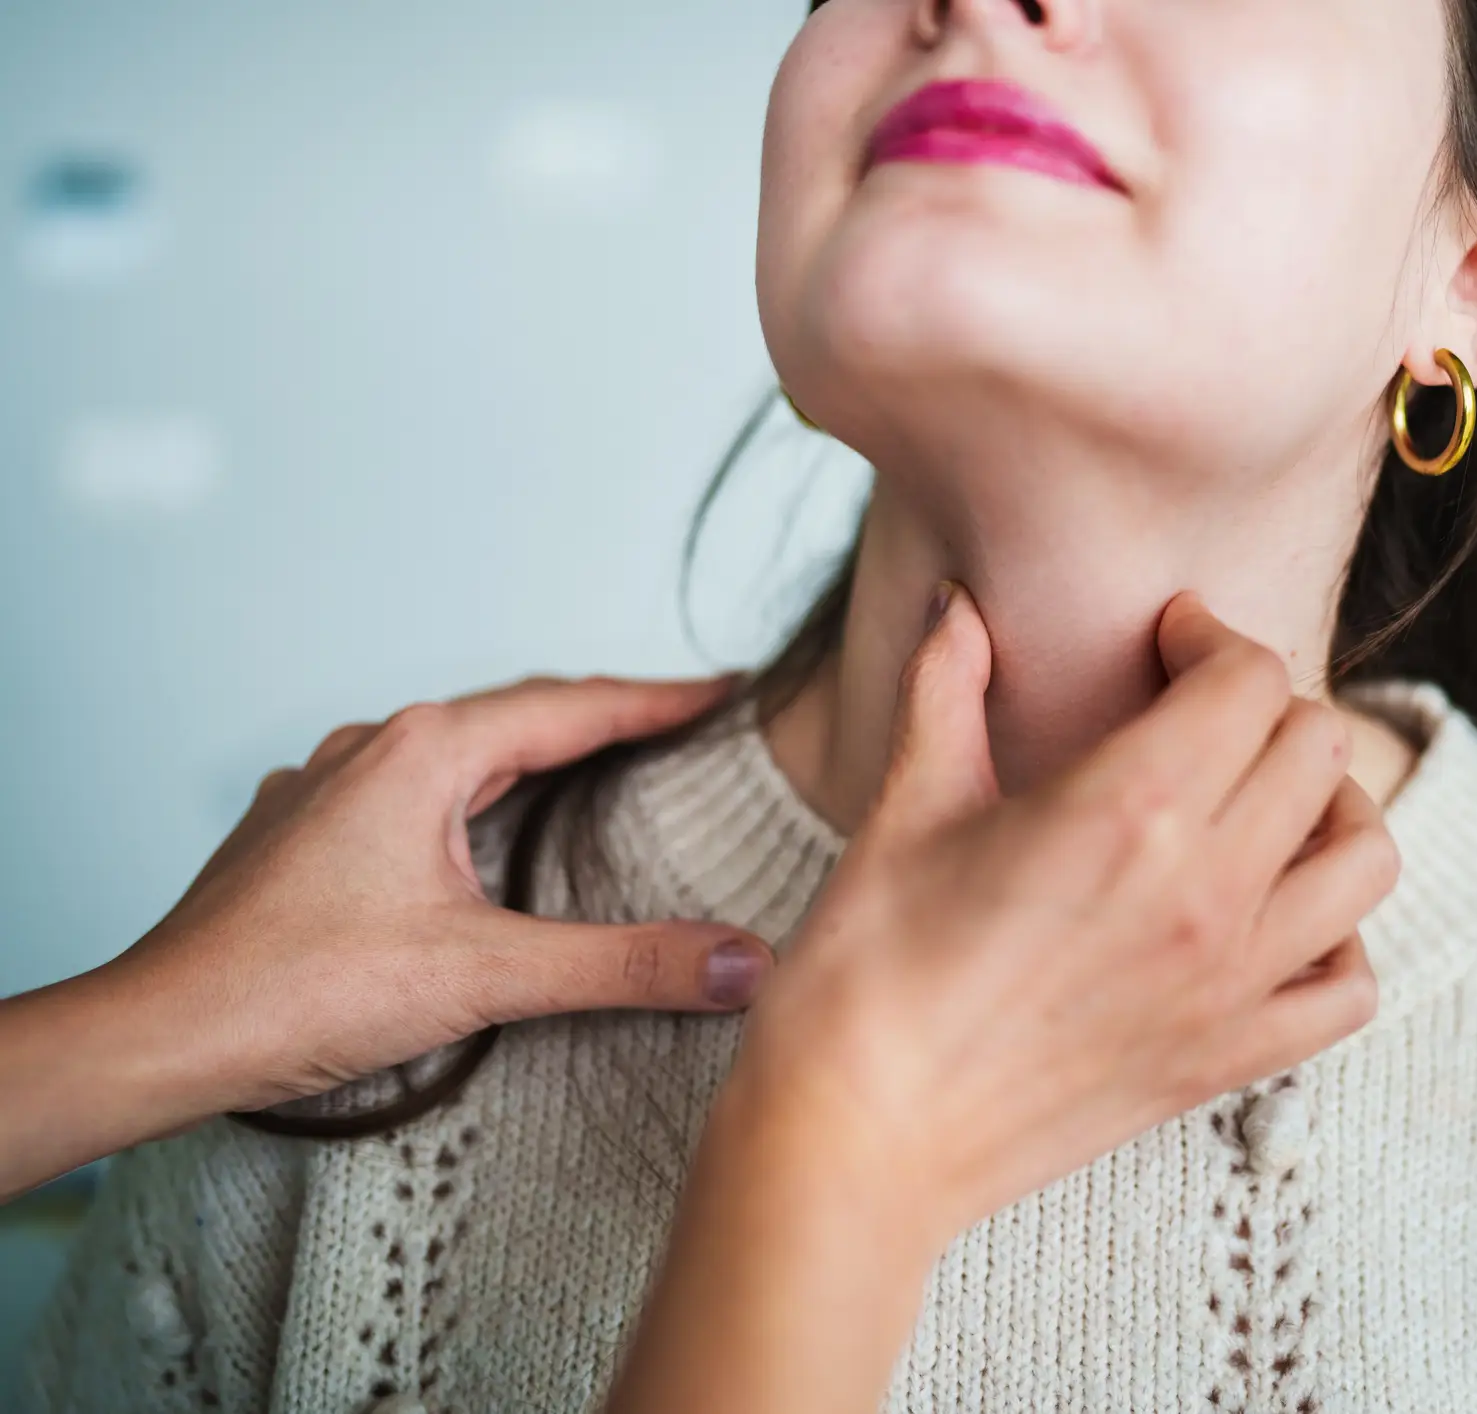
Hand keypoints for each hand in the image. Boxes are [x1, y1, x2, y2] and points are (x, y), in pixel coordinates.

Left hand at [0, 674, 773, 1198]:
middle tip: (686, 720)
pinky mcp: (304, 834)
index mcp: (425, 752)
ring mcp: (329, 787)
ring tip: (602, 760)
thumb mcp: (485, 976)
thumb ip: (623, 964)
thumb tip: (743, 961)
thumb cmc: (294, 991)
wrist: (159, 1035)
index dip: (660, 698)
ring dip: (536, 750)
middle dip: (608, 716)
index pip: (574, 706)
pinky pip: (409, 786)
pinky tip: (480, 826)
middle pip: (519, 715)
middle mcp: (374, 749)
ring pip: (458, 749)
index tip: (727, 689)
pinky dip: (472, 790)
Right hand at [735, 586, 1395, 1248]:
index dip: (1210, 639)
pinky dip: (1339, 943)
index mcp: (1127, 806)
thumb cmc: (865, 972)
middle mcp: (1206, 888)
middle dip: (1267, 709)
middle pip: (1320, 749)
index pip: (1248, 678)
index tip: (1165, 646)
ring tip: (1264, 806)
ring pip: (1367, 859)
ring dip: (1331, 812)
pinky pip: (1350, 989)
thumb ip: (946, 688)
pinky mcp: (1229, 1060)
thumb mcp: (906, 807)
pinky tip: (1275, 921)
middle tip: (1200, 717)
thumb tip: (958, 608)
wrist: (859, 1136)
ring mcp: (1231, 983)